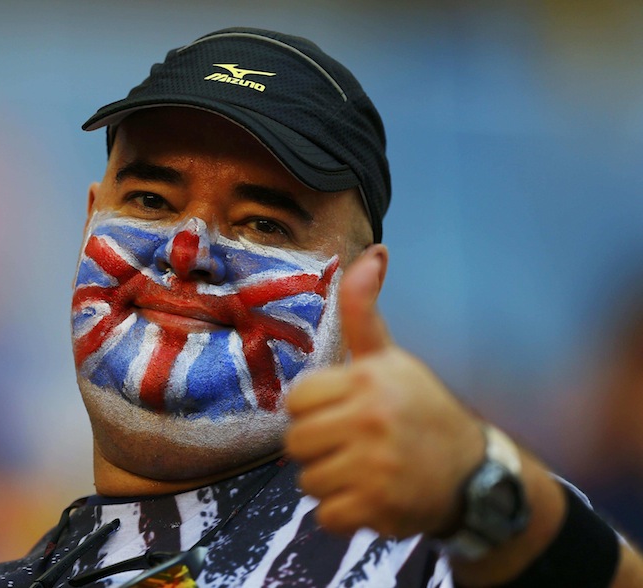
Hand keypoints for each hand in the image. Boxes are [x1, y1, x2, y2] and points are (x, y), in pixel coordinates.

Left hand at [285, 247, 484, 537]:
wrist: (472, 473)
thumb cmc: (421, 409)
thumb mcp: (392, 358)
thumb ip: (365, 310)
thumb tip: (372, 251)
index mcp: (368, 379)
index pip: (296, 401)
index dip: (313, 410)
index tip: (340, 412)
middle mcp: (371, 419)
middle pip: (294, 443)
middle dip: (318, 448)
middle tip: (351, 445)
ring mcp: (375, 466)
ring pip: (307, 481)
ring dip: (330, 482)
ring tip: (363, 470)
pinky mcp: (379, 507)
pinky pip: (326, 516)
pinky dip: (343, 514)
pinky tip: (370, 497)